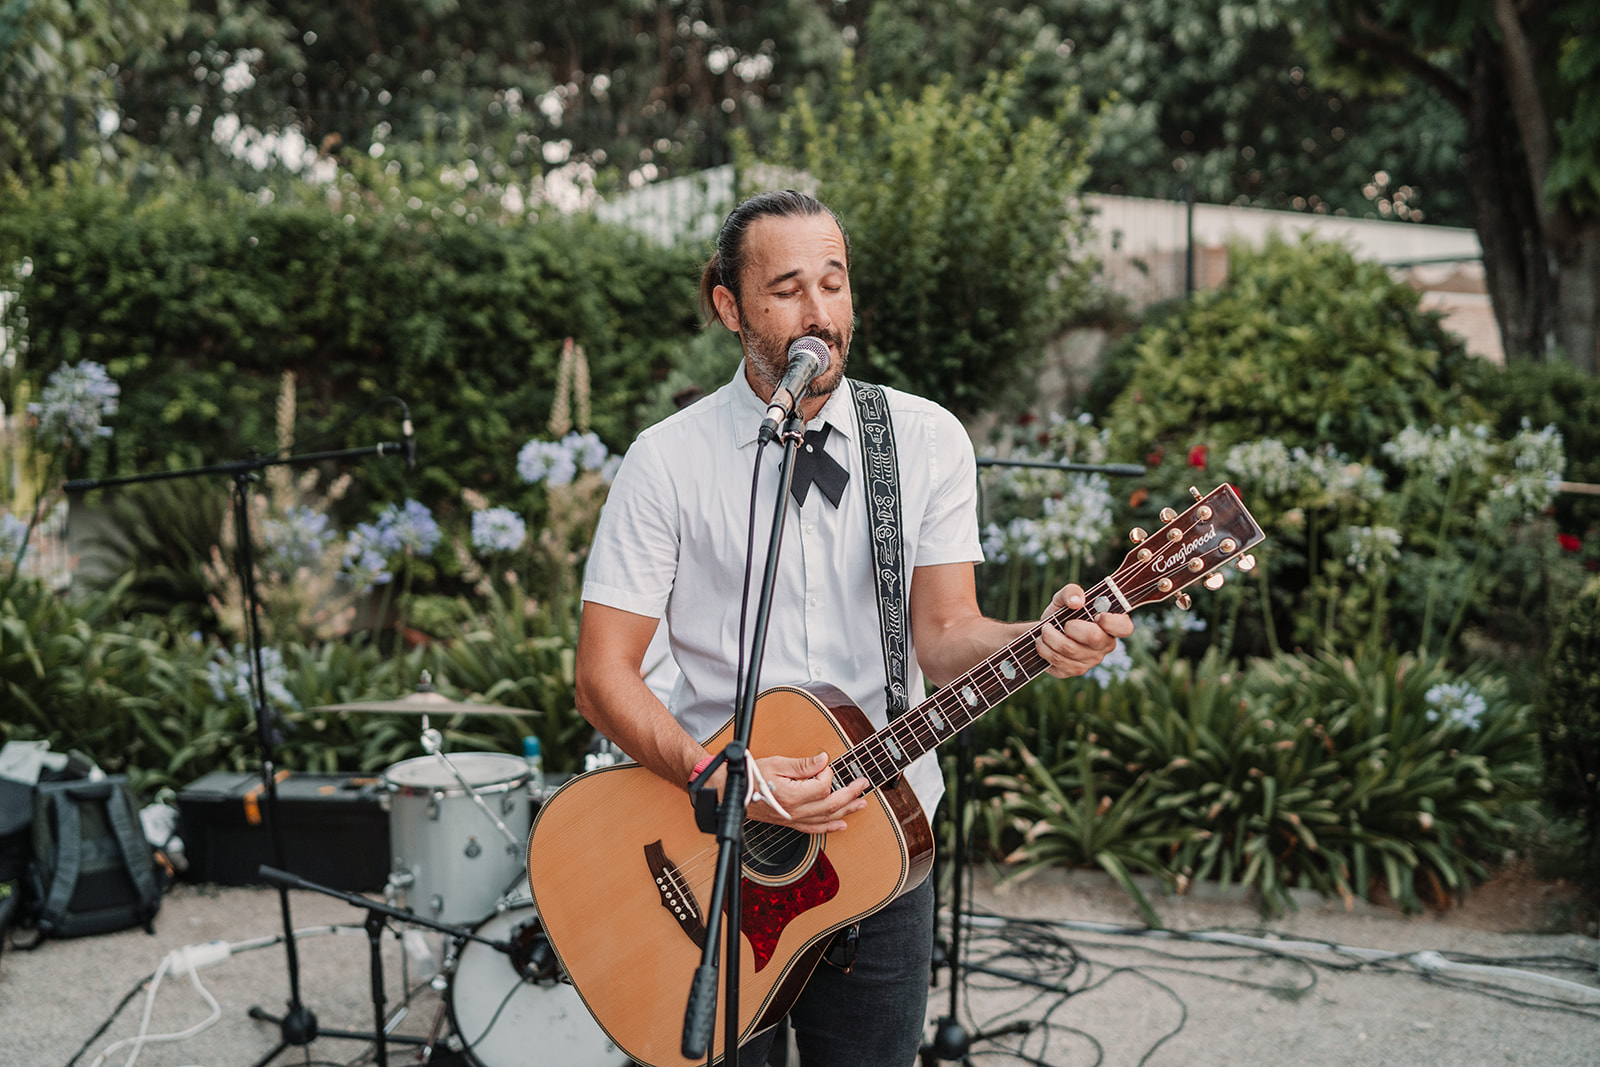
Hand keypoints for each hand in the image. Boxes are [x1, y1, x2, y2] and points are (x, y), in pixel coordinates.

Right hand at [746, 752, 869, 833]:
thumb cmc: (752, 776)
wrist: (733, 793)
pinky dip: (830, 827)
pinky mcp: (791, 822)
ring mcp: (793, 819)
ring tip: (861, 803)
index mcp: (792, 795)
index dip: (827, 773)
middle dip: (850, 794)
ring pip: (826, 818)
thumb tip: (824, 760)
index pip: (822, 785)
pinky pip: (814, 828)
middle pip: (830, 804)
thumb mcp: (777, 763)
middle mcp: (795, 811)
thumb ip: (803, 764)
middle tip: (863, 784)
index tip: (822, 764)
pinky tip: (841, 824)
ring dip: (846, 810)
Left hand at [1035, 584, 1132, 679]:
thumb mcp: (1064, 597)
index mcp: (1111, 624)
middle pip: (1094, 637)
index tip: (1096, 615)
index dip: (1111, 621)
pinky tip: (1042, 642)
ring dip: (1050, 637)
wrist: (1045, 631)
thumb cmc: (1062, 612)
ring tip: (1044, 630)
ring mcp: (1092, 660)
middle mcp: (1105, 644)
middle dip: (1070, 626)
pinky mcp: (1075, 670)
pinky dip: (1045, 649)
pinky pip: (1059, 661)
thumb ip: (1071, 592)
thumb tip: (1077, 601)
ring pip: (1070, 650)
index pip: (1124, 627)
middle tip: (1060, 622)